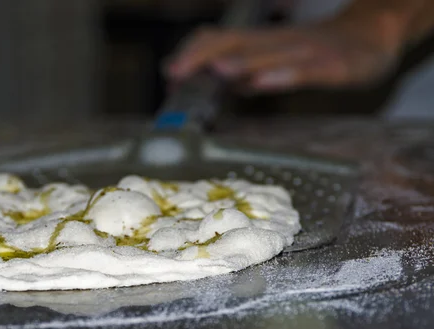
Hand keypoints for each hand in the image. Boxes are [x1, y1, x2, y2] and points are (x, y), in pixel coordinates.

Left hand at [165, 16, 402, 91]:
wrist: (373, 35)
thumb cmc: (318, 50)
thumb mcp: (274, 57)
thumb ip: (242, 68)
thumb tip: (205, 79)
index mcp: (262, 42)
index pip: (221, 40)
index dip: (193, 53)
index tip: (169, 73)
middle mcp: (279, 42)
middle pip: (237, 42)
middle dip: (203, 56)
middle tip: (176, 73)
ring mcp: (307, 52)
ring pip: (269, 54)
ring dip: (239, 62)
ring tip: (214, 70)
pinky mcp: (334, 66)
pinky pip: (306, 70)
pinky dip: (281, 75)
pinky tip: (262, 82)